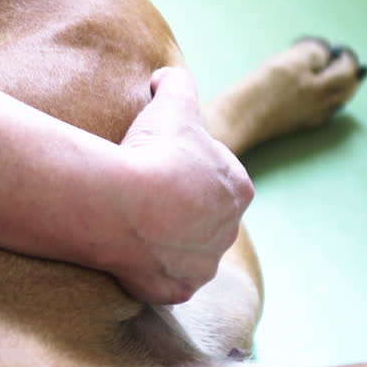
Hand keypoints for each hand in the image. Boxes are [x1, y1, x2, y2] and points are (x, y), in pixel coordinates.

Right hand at [110, 68, 253, 303]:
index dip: (190, 168)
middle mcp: (229, 231)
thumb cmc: (155, 151)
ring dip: (169, 243)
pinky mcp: (177, 289)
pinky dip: (151, 272)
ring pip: (188, 253)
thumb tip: (166, 76)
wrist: (127, 203)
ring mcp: (203, 264)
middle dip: (183, 209)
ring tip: (136, 226)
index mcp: (238, 188)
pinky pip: (165, 282)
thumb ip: (176, 82)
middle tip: (147, 196)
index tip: (163, 162)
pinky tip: (131, 256)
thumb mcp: (172, 101)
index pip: (219, 177)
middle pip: (206, 218)